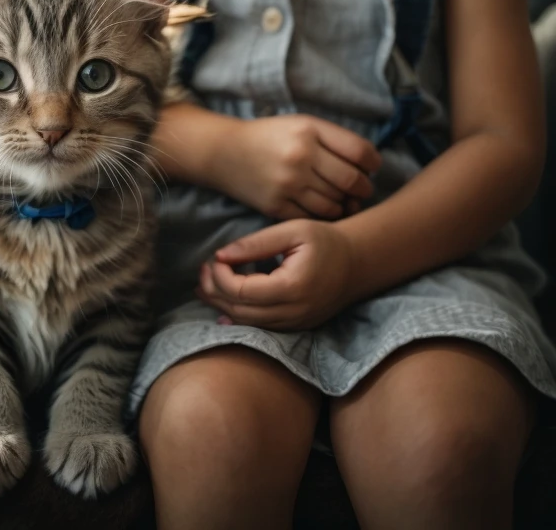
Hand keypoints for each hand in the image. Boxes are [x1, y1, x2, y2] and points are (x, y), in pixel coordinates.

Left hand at [196, 218, 354, 330]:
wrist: (358, 262)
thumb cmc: (325, 240)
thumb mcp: (292, 231)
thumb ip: (255, 243)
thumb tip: (220, 255)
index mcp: (292, 287)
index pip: (242, 290)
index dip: (220, 276)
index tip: (214, 257)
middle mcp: (294, 312)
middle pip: (240, 311)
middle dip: (215, 292)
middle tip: (200, 273)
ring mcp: (296, 323)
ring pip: (249, 323)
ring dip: (223, 306)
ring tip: (205, 287)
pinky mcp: (297, 326)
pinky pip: (262, 327)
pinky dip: (240, 317)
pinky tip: (224, 307)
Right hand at [217, 114, 381, 219]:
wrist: (223, 152)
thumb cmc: (269, 136)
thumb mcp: (300, 124)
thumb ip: (333, 139)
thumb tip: (368, 165)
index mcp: (309, 130)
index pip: (360, 152)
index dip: (373, 163)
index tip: (371, 167)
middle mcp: (300, 156)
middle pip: (352, 181)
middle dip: (364, 188)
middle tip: (361, 189)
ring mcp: (288, 183)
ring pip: (335, 203)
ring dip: (345, 204)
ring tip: (343, 199)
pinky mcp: (277, 206)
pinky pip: (314, 217)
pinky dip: (325, 215)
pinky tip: (324, 207)